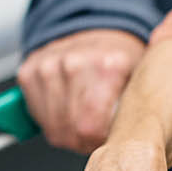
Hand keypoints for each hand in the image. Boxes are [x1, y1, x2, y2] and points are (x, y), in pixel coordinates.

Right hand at [18, 29, 146, 152]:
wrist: (97, 29)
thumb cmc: (119, 60)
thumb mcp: (142, 82)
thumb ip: (141, 109)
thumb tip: (134, 140)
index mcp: (108, 66)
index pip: (91, 127)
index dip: (100, 141)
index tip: (109, 138)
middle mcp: (74, 62)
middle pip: (71, 130)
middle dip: (85, 140)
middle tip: (97, 131)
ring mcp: (47, 65)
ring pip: (53, 127)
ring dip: (67, 132)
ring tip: (83, 119)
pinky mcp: (29, 71)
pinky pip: (37, 115)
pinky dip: (50, 119)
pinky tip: (65, 108)